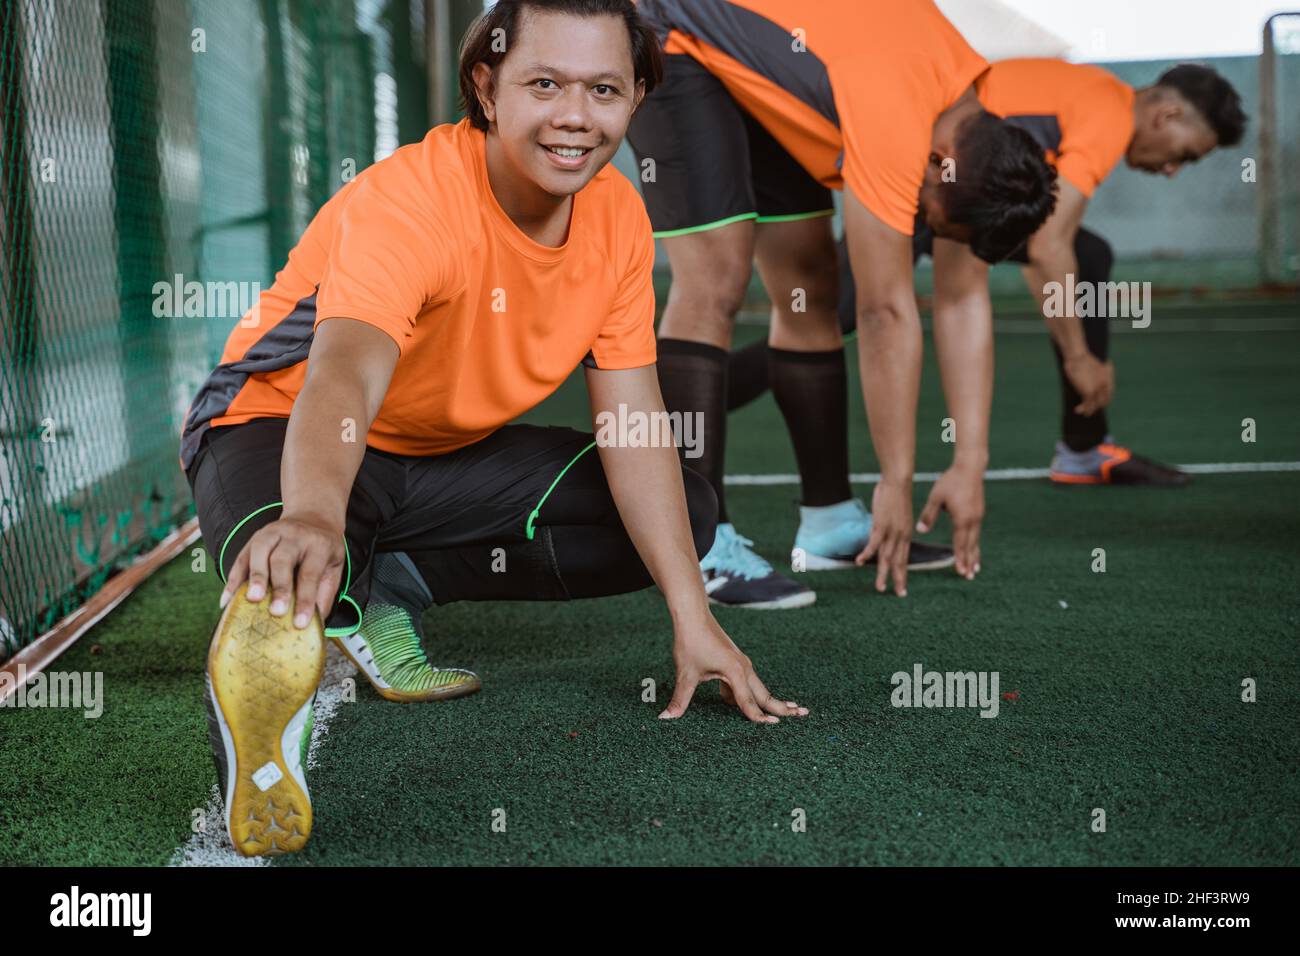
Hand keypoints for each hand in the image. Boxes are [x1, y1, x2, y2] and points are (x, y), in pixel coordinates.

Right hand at [219, 515, 346, 628]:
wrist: (313, 516)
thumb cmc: (323, 549)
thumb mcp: (334, 566)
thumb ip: (325, 593)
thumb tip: (314, 625)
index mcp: (319, 544)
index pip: (310, 573)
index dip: (305, 599)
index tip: (300, 623)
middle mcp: (294, 535)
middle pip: (283, 560)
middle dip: (279, 587)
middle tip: (276, 611)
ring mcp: (272, 533)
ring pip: (259, 552)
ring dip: (254, 577)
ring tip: (251, 600)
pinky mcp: (254, 537)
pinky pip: (240, 557)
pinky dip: (232, 579)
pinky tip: (227, 600)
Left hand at [659, 614, 807, 723]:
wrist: (692, 616)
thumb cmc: (691, 642)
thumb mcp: (686, 674)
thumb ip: (680, 699)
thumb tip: (665, 718)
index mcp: (735, 672)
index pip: (747, 702)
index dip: (758, 717)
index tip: (773, 727)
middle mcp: (743, 668)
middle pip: (764, 694)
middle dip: (783, 706)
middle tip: (803, 714)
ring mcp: (741, 664)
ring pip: (757, 688)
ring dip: (770, 700)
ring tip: (789, 710)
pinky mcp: (735, 662)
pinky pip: (744, 683)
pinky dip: (746, 694)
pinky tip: (735, 703)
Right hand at [855, 478, 911, 595]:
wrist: (898, 481)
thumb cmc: (896, 494)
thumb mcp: (897, 514)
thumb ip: (891, 526)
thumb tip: (882, 532)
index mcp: (906, 534)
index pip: (904, 558)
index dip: (903, 573)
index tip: (902, 586)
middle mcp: (901, 536)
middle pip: (899, 562)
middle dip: (898, 579)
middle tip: (898, 594)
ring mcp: (891, 532)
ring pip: (887, 558)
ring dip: (883, 574)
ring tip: (879, 588)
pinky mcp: (881, 525)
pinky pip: (873, 544)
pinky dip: (866, 554)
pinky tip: (860, 562)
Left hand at [917, 464, 983, 579]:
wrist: (970, 467)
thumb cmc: (950, 481)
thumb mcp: (936, 498)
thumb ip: (928, 515)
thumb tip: (919, 531)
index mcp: (961, 519)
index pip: (960, 544)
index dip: (960, 558)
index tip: (960, 572)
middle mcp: (972, 521)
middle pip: (970, 546)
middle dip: (969, 561)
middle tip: (969, 576)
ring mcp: (978, 516)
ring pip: (976, 540)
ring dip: (975, 555)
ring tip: (976, 569)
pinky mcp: (979, 512)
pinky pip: (977, 532)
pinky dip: (976, 543)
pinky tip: (974, 548)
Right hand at [1063, 353, 1114, 415]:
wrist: (1078, 355)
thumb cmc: (1082, 358)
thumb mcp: (1094, 365)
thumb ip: (1098, 373)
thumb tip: (1096, 377)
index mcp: (1108, 378)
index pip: (1108, 394)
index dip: (1102, 400)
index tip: (1096, 403)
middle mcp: (1105, 385)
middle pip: (1103, 402)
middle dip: (1096, 407)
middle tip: (1089, 409)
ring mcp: (1097, 389)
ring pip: (1095, 405)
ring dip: (1089, 410)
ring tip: (1084, 413)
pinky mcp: (1088, 392)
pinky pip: (1087, 405)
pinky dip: (1083, 409)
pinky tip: (1078, 410)